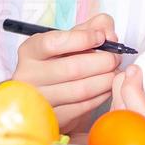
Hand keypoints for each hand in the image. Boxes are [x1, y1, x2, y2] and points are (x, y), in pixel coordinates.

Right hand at [10, 13, 119, 129]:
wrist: (47, 92)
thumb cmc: (61, 60)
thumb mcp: (72, 37)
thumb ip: (92, 27)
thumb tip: (108, 32)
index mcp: (31, 51)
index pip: (53, 43)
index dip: (82, 39)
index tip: (101, 37)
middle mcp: (29, 76)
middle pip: (72, 68)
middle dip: (103, 61)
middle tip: (116, 57)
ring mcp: (39, 100)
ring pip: (81, 90)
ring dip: (106, 80)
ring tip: (115, 72)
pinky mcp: (53, 118)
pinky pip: (84, 107)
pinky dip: (102, 95)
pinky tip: (108, 87)